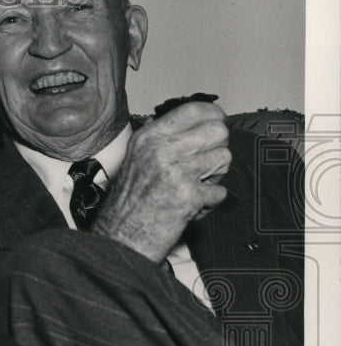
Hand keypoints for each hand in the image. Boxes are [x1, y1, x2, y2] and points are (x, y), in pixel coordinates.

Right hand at [92, 101, 230, 263]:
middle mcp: (162, 150)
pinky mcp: (189, 196)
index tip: (217, 123)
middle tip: (205, 162)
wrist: (121, 236)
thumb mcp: (136, 156)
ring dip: (216, 175)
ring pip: (224, 158)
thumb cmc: (129, 201)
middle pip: (217, 131)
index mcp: (149, 137)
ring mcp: (176, 172)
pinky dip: (210, 201)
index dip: (214, 115)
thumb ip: (160, 136)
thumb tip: (189, 119)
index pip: (194, 109)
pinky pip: (220, 191)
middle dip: (218, 147)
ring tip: (196, 185)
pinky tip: (192, 204)